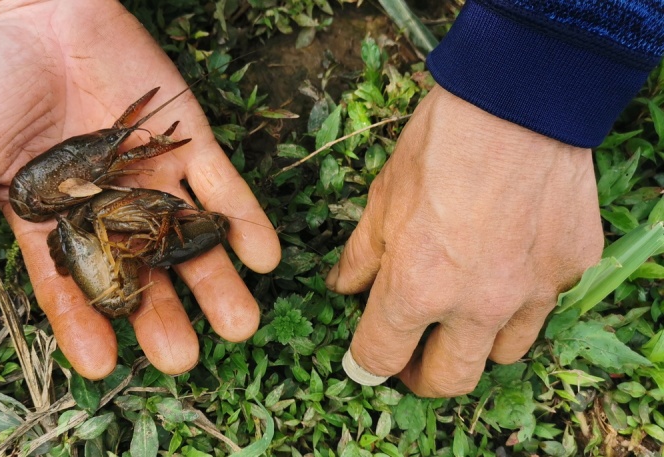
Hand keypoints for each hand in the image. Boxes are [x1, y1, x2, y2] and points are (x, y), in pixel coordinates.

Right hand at [0, 0, 279, 377]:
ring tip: (242, 325)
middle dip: (161, 317)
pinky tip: (264, 255)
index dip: (85, 326)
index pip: (70, 286)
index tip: (104, 368)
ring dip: (216, 281)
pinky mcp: (188, 145)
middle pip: (139, 274)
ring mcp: (153, 181)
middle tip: (182, 359)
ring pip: (186, 239)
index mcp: (54, 223)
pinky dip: (241, 218)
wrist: (43, 9)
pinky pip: (220, 185)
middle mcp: (110, 212)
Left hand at [327, 86, 602, 396]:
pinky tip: (510, 260)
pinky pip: (546, 304)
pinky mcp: (572, 269)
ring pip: (503, 353)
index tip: (366, 362)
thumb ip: (361, 256)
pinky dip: (523, 296)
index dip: (365, 365)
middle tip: (414, 356)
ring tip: (463, 309)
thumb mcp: (381, 199)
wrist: (515, 98)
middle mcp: (477, 306)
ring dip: (476, 342)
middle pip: (449, 381)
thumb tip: (343, 286)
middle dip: (423, 377)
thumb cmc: (438, 145)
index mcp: (416, 289)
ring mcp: (533, 292)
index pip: (380, 358)